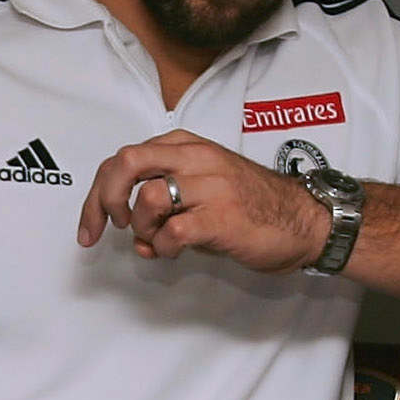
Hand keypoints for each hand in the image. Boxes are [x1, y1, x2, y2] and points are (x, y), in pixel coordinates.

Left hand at [78, 128, 331, 272]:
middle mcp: (196, 159)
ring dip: (143, 228)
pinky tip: (175, 252)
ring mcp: (210, 186)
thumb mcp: (207, 193)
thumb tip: (141, 239)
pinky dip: (163, 247)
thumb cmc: (257, 207)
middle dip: (103, 198)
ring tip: (159, 243)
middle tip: (110, 226)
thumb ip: (168, 209)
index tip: (92, 224)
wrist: (306, 220)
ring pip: (148, 198)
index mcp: (188, 147)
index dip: (99, 192)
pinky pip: (173, 230)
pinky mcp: (221, 216)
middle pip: (127, 162)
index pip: (126, 158)